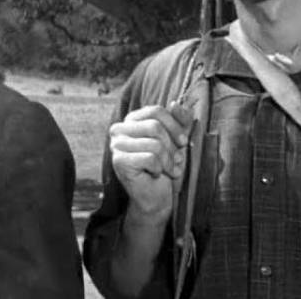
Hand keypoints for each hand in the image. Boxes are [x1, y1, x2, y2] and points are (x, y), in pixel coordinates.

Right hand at [109, 102, 194, 224]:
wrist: (157, 196)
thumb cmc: (167, 166)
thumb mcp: (177, 140)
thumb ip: (180, 120)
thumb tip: (175, 104)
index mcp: (132, 120)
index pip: (156, 111)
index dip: (175, 126)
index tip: (184, 142)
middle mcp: (119, 129)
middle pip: (155, 126)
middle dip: (172, 145)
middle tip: (177, 159)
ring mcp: (117, 145)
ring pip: (154, 144)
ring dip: (169, 160)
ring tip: (170, 169)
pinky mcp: (119, 162)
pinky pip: (150, 158)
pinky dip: (160, 168)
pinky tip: (157, 174)